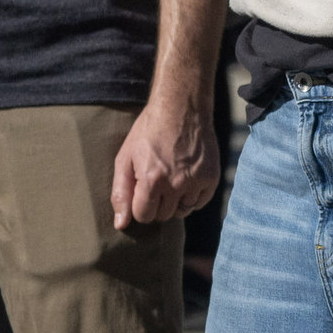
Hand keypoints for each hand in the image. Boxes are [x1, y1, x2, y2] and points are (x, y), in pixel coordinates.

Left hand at [113, 84, 220, 231]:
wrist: (181, 108)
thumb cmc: (148, 132)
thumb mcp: (125, 158)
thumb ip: (120, 193)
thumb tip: (120, 224)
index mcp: (151, 180)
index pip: (144, 216)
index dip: (139, 204)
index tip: (141, 188)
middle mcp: (176, 183)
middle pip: (163, 216)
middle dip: (157, 202)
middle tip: (157, 180)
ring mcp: (196, 181)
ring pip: (183, 211)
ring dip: (175, 201)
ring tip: (171, 178)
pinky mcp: (211, 178)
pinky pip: (200, 202)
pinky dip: (192, 196)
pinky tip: (186, 177)